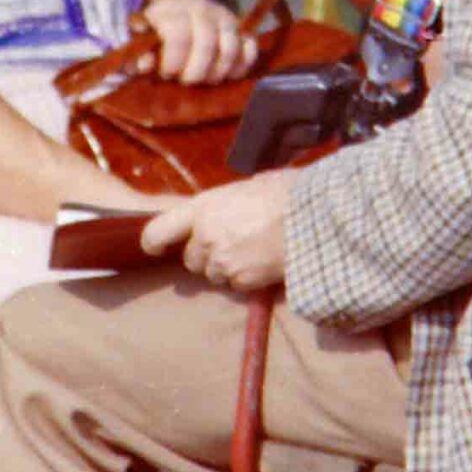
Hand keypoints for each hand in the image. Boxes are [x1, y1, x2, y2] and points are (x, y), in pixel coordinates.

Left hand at [140, 169, 292, 290]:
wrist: (317, 217)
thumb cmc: (287, 192)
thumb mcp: (249, 186)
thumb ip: (225, 204)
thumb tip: (222, 212)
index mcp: (203, 208)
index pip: (157, 231)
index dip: (154, 242)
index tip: (156, 247)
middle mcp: (206, 237)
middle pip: (191, 259)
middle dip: (206, 254)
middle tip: (232, 242)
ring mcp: (223, 262)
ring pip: (214, 274)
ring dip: (227, 267)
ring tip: (253, 251)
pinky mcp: (242, 281)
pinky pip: (235, 285)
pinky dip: (246, 278)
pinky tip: (264, 261)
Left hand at [141, 0, 258, 83]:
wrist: (177, 14)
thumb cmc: (154, 37)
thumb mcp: (139, 44)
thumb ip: (137, 55)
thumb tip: (145, 64)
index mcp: (170, 10)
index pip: (178, 34)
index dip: (173, 61)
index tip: (166, 74)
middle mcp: (199, 8)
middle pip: (206, 43)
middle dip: (196, 71)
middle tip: (186, 82)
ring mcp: (223, 16)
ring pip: (230, 48)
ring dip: (217, 72)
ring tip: (204, 80)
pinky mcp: (240, 28)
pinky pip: (250, 47)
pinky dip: (241, 65)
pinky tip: (227, 75)